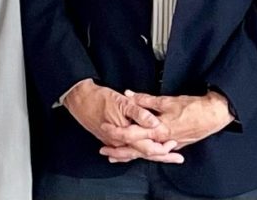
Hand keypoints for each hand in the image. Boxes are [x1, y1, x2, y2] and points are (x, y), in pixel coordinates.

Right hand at [64, 80, 181, 162]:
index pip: (148, 147)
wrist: (80, 99)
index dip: (162, 147)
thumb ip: (140, 113)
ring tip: (166, 155)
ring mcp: (115, 142)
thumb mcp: (122, 102)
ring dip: (151, 154)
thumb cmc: (99, 99)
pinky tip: (140, 153)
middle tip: (177, 157)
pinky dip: (136, 153)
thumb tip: (155, 123)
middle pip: (144, 153)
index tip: (174, 144)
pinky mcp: (111, 139)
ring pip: (136, 152)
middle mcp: (120, 142)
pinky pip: (127, 150)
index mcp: (124, 134)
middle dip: (162, 155)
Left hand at [100, 90, 232, 156]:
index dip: (117, 132)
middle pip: (136, 149)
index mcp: (158, 129)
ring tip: (116, 156)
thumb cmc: (192, 107)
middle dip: (119, 151)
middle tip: (105, 151)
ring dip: (130, 154)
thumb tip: (129, 95)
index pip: (132, 134)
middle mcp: (161, 141)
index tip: (105, 129)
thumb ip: (146, 100)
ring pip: (144, 153)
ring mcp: (167, 145)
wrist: (212, 116)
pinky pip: (154, 152)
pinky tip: (138, 153)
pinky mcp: (173, 144)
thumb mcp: (167, 100)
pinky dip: (144, 153)